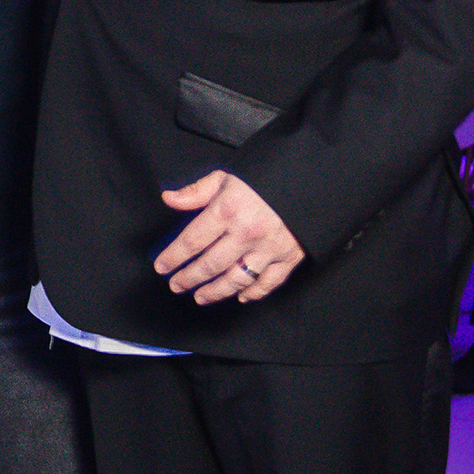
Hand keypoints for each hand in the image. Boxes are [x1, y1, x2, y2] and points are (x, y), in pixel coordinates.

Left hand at [153, 170, 305, 304]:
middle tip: (176, 285)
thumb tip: (169, 198)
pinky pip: (268, 282)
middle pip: (210, 265)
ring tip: (200, 297)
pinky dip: (253, 293)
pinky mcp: (289, 257)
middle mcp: (246, 233)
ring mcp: (269, 248)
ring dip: (215, 292)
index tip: (162, 267)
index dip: (173, 257)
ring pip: (236, 280)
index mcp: (228, 210)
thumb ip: (197, 191)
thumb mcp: (227, 176)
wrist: (311, 180)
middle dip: (189, 278)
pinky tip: (240, 296)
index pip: (191, 241)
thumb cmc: (265, 178)